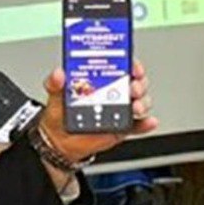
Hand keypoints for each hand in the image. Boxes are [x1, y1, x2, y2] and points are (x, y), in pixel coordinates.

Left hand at [38, 60, 158, 165]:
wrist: (59, 141)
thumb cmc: (60, 113)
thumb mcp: (55, 94)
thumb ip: (54, 83)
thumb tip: (58, 74)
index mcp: (102, 80)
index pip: (122, 66)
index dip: (131, 63)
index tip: (132, 65)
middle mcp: (114, 92)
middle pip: (136, 83)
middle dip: (140, 83)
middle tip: (134, 87)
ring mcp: (120, 110)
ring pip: (141, 102)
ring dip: (143, 102)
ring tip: (136, 107)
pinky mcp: (122, 128)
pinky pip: (138, 126)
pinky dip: (146, 124)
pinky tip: (148, 122)